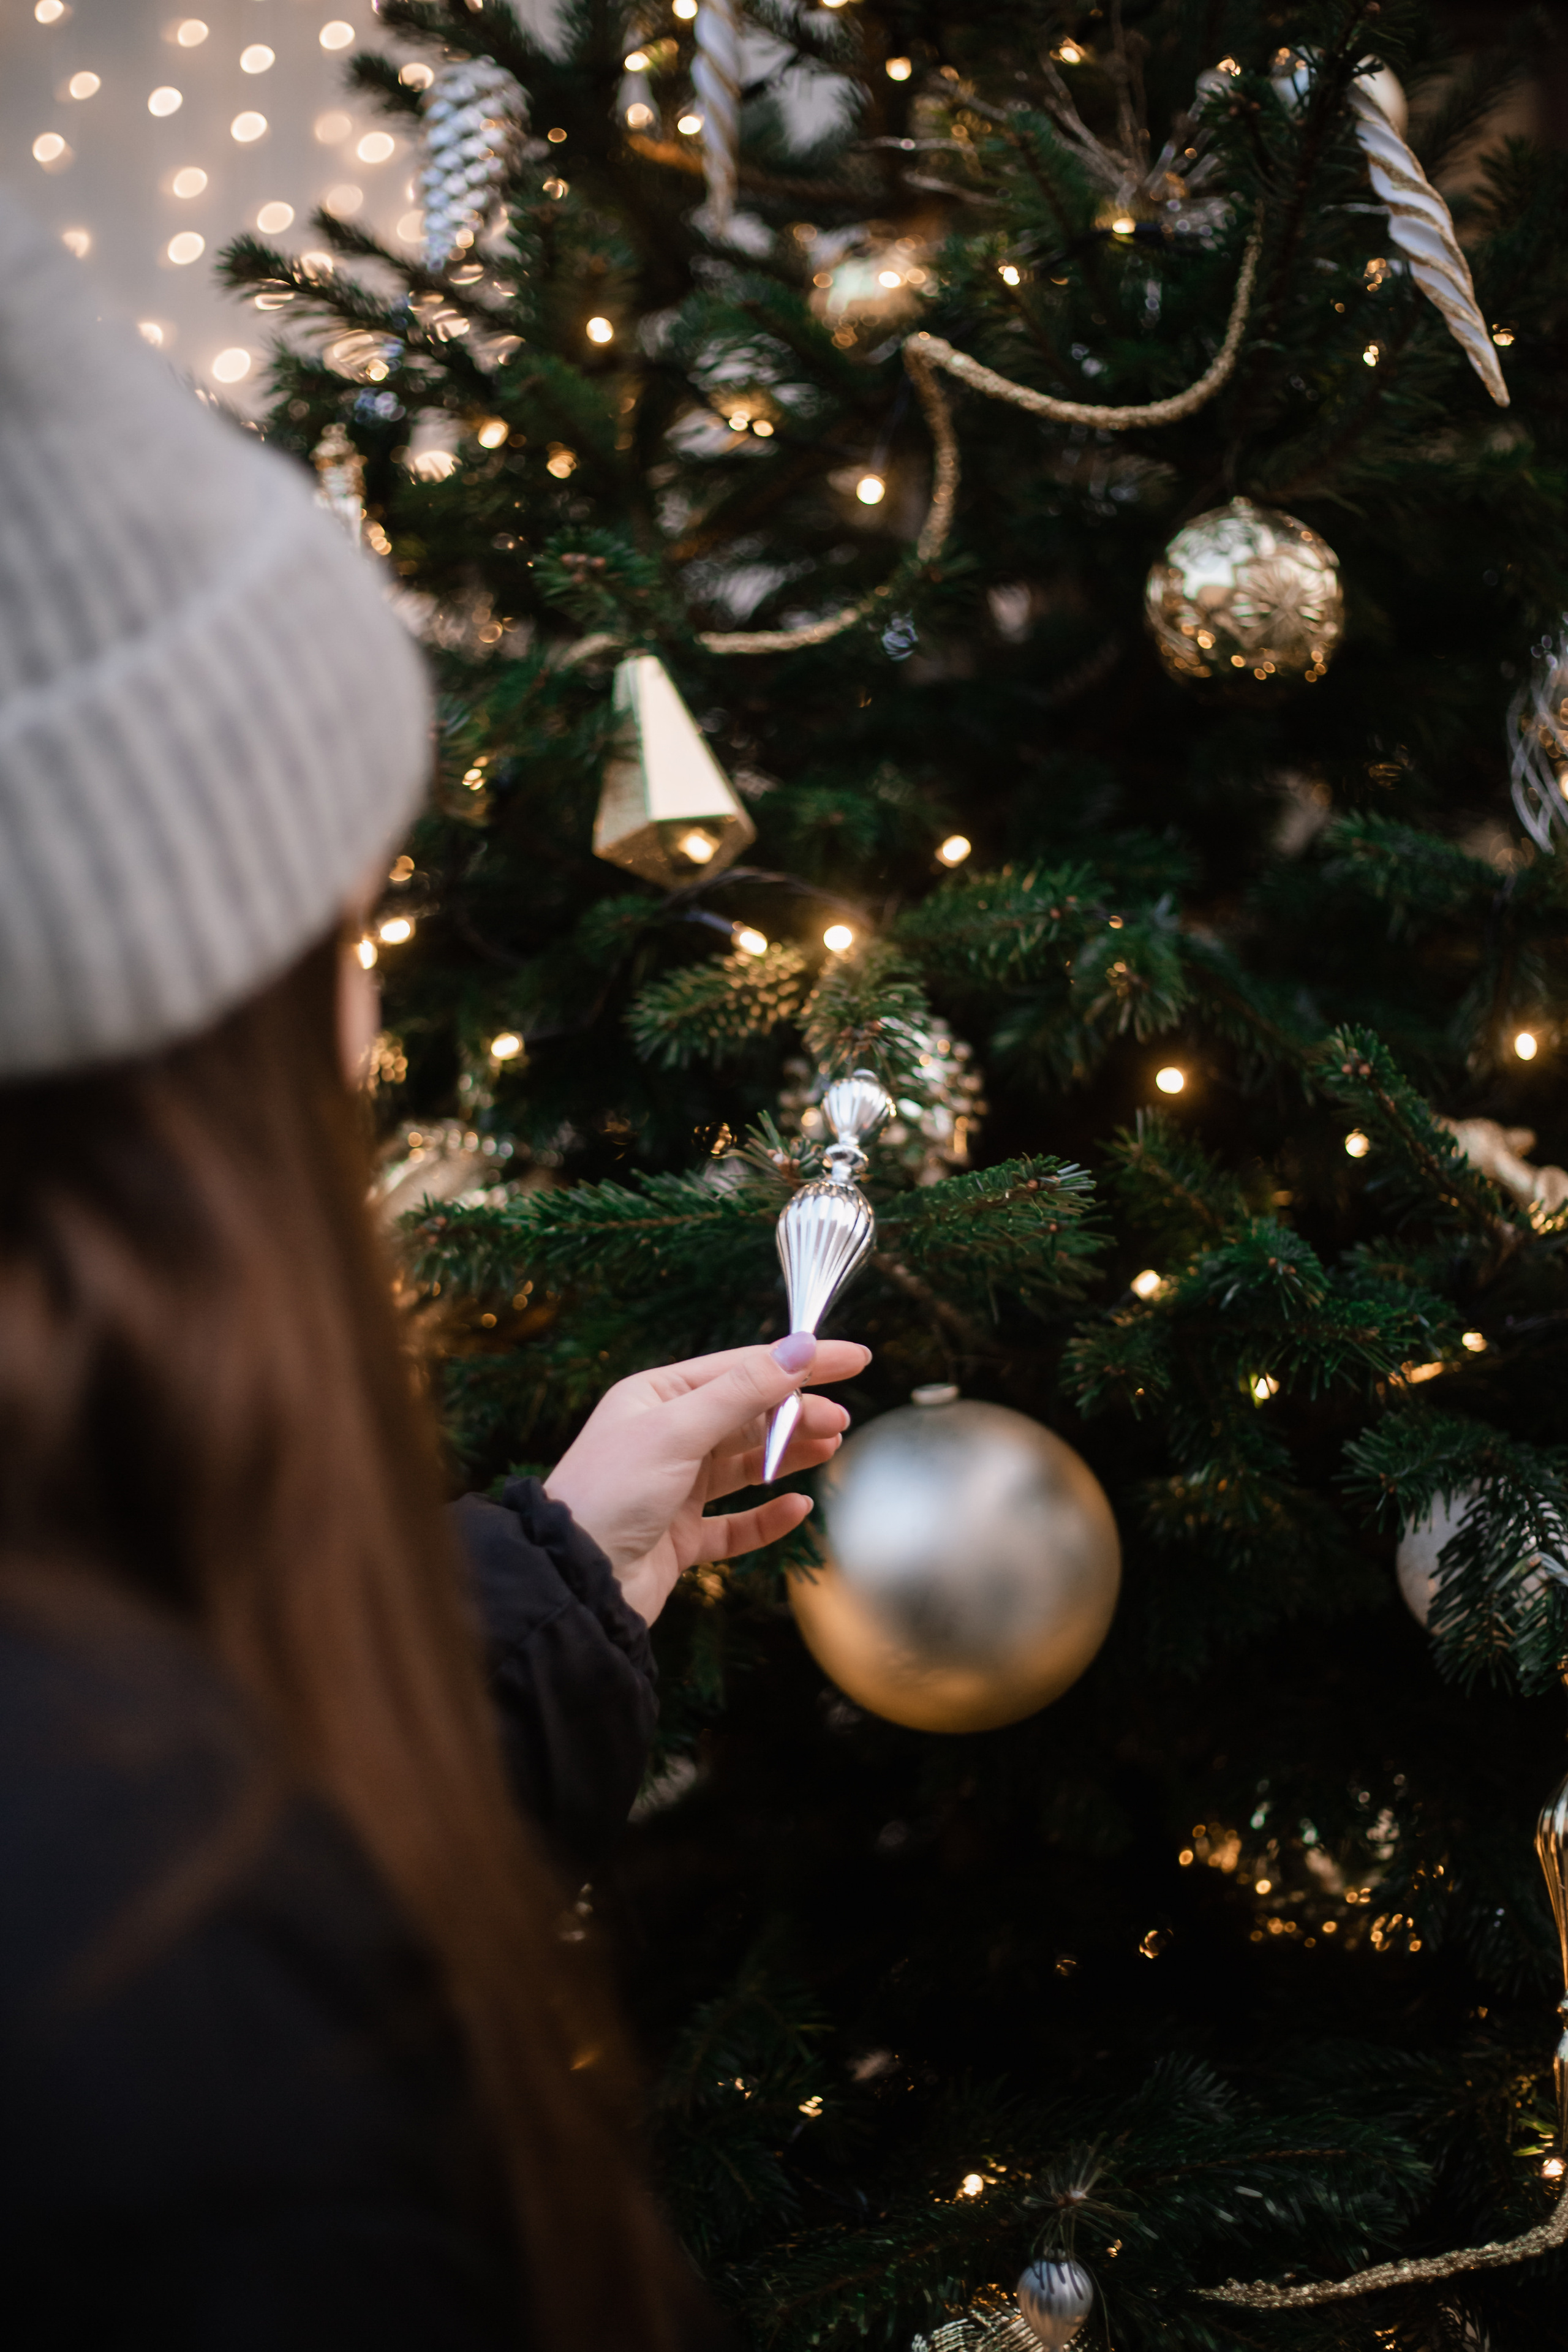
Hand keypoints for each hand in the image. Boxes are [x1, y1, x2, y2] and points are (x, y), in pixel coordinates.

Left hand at [544, 1334, 868, 1626]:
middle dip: (797, 1414)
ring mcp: (674, 1489)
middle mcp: (665, 1438)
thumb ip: (743, 1391)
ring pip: (746, 1466)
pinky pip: (736, 1523)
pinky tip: (797, 1507)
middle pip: (748, 1416)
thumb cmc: (609, 1493)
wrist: (575, 1581)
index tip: (854, 1358)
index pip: (742, 1368)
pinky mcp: (681, 1537)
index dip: (800, 1361)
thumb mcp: (678, 1431)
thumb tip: (798, 1349)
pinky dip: (768, 1516)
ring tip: (829, 1448)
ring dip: (788, 1456)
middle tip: (841, 1421)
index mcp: (656, 1398)